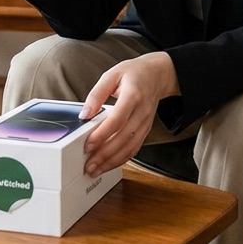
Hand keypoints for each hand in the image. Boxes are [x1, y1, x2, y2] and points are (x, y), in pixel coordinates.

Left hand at [80, 52, 180, 176]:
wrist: (158, 75)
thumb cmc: (135, 74)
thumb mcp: (112, 75)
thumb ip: (97, 94)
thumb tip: (85, 113)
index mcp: (133, 96)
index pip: (117, 120)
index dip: (102, 135)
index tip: (88, 145)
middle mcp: (141, 112)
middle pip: (123, 138)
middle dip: (105, 155)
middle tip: (88, 165)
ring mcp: (145, 123)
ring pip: (130, 148)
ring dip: (112, 162)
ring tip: (96, 169)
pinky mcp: (145, 130)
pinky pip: (135, 148)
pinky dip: (122, 160)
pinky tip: (109, 165)